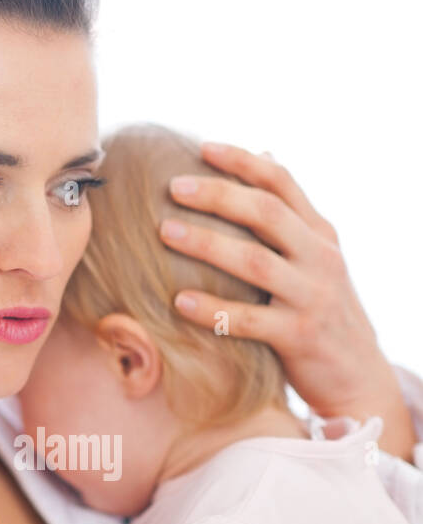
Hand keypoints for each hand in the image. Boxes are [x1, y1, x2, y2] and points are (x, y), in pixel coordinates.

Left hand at [158, 141, 417, 458]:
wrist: (357, 376)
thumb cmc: (319, 308)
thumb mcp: (313, 254)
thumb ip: (289, 211)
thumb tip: (266, 152)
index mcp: (318, 233)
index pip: (283, 183)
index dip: (243, 162)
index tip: (202, 147)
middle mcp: (320, 258)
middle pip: (267, 214)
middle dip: (219, 195)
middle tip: (172, 186)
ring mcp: (312, 297)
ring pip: (257, 262)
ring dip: (208, 244)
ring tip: (165, 232)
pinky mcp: (300, 336)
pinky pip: (251, 320)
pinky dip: (215, 309)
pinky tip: (179, 301)